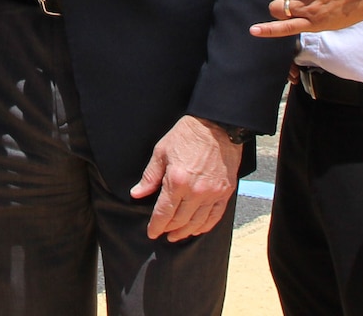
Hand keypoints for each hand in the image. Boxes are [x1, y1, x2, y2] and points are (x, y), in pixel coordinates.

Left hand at [130, 115, 242, 240]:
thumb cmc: (187, 135)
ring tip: (177, 235)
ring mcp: (213, 193)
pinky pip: (215, 216)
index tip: (151, 232)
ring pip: (198, 222)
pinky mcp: (225, 192)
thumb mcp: (161, 152)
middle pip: (180, 220)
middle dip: (169, 230)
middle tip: (163, 234)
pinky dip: (205, 226)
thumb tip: (137, 193)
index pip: (164, 212)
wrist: (217, 126)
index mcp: (177, 181)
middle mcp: (196, 191)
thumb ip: (150, 176)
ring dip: (186, 231)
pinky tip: (197, 229)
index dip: (156, 225)